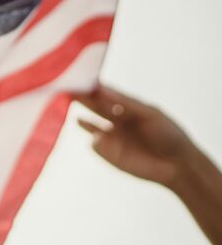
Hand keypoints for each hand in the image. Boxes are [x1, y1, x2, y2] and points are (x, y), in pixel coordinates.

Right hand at [73, 84, 194, 189]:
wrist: (178, 165)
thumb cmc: (168, 134)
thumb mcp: (149, 113)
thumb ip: (124, 102)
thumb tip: (100, 88)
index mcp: (126, 107)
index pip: (104, 93)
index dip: (92, 87)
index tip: (79, 78)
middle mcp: (115, 120)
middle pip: (93, 106)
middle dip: (80, 98)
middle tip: (66, 89)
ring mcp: (110, 137)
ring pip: (89, 125)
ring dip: (80, 118)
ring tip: (65, 109)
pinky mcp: (108, 154)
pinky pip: (94, 144)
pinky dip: (93, 138)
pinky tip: (98, 136)